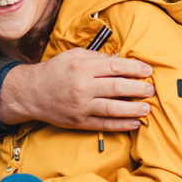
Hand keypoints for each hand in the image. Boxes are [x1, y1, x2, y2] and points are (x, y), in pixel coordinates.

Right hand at [0, 48, 154, 130]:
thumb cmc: (54, 72)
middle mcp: (83, 86)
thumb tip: (121, 59)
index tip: (147, 70)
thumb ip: (97, 57)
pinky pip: (104, 124)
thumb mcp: (73, 56)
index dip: (135, 68)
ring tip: (147, 108)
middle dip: (138, 88)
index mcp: (82, 66)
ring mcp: (81, 106)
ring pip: (113, 108)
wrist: (31, 93)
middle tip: (151, 89)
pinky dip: (121, 125)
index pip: (115, 66)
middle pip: (117, 87)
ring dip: (133, 109)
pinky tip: (134, 123)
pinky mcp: (79, 121)